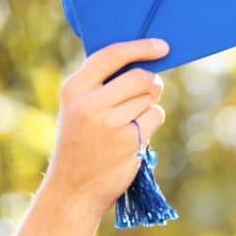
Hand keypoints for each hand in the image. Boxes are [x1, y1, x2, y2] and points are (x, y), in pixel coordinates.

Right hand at [0, 39, 168, 235]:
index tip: (162, 46)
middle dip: (151, 84)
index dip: (141, 47)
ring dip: (147, 108)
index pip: (111, 55)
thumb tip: (147, 63)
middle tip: (146, 95)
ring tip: (126, 126)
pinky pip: (155, 116)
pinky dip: (150, 124)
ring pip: (151, 98)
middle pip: (142, 77)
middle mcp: (89, 103)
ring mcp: (109, 122)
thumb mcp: (80, 108)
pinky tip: (132, 138)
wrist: (73, 189)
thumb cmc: (82, 143)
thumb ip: (104, 85)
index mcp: (74, 89)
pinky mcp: (129, 139)